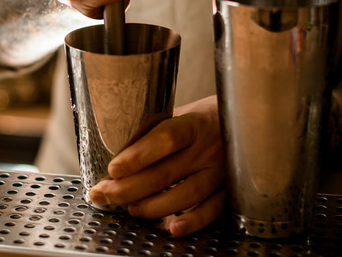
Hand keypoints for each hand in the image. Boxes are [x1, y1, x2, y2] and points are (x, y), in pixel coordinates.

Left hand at [88, 95, 226, 236]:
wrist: (237, 123)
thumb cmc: (198, 120)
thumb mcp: (174, 115)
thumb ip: (149, 133)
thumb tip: (112, 158)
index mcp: (193, 123)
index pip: (165, 138)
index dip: (138, 156)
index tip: (113, 169)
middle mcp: (208, 148)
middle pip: (167, 172)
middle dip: (129, 188)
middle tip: (104, 194)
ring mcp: (220, 171)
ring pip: (187, 194)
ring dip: (153, 206)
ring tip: (131, 208)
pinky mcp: (228, 190)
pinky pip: (211, 210)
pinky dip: (192, 222)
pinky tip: (172, 227)